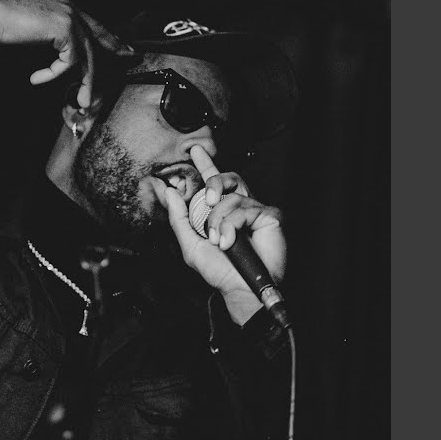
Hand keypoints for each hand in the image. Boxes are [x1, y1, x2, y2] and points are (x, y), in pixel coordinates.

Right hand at [0, 0, 132, 108]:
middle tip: (130, 60)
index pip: (91, 23)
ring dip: (86, 81)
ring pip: (88, 53)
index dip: (108, 37)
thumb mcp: (28, 29)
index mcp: (60, 3)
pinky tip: (36, 78)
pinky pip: (69, 60)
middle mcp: (68, 6)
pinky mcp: (63, 27)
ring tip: (81, 101)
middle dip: (115, 50)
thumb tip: (58, 53)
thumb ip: (47, 35)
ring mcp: (67, 14)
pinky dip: (53, 74)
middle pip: (99, 35)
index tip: (122, 48)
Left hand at [161, 145, 285, 324]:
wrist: (239, 288)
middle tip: (207, 202)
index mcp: (223, 212)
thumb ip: (179, 218)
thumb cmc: (220, 271)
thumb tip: (170, 193)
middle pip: (228, 178)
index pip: (215, 183)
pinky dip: (232, 226)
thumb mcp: (190, 244)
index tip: (195, 151)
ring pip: (231, 198)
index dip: (207, 165)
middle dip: (213, 184)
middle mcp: (241, 207)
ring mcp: (257, 211)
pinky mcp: (270, 216)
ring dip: (219, 221)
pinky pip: (245, 209)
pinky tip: (231, 242)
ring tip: (220, 241)